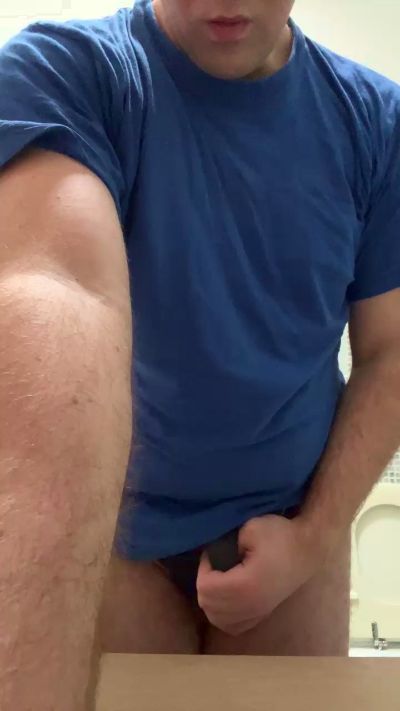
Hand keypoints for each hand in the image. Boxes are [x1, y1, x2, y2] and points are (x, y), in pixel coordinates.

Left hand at [196, 514, 321, 635]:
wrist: (307, 548)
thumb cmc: (280, 535)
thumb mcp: (250, 528)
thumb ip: (226, 542)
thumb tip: (214, 556)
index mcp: (246, 585)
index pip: (206, 588)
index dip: (204, 568)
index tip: (213, 553)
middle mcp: (250, 606)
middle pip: (208, 606)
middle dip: (205, 583)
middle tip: (215, 564)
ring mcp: (257, 614)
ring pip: (217, 620)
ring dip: (211, 601)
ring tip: (219, 579)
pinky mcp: (262, 616)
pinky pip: (231, 626)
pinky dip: (222, 614)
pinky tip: (226, 598)